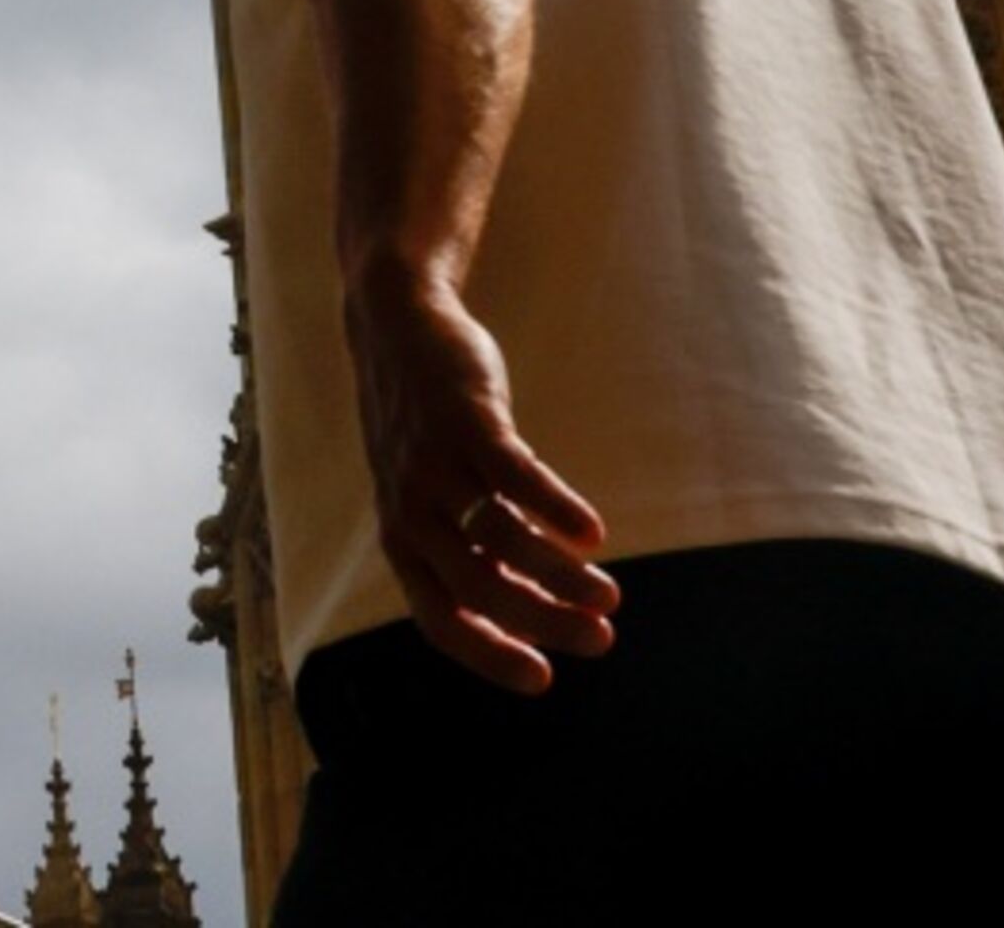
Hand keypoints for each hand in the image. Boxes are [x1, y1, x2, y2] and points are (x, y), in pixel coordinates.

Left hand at [347, 274, 619, 694]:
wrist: (395, 324)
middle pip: (480, 588)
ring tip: (608, 595)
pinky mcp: (467, 420)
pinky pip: (515, 476)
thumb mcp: (429, 495)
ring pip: (502, 538)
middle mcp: (412, 511)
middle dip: (544, 622)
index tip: (543, 680)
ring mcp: (436, 464)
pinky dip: (555, 507)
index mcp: (403, 542)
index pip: (441, 621)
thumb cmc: (424, 428)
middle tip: (600, 639)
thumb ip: (465, 548)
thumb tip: (529, 611)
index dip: (490, 655)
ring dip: (560, 574)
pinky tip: (592, 531)